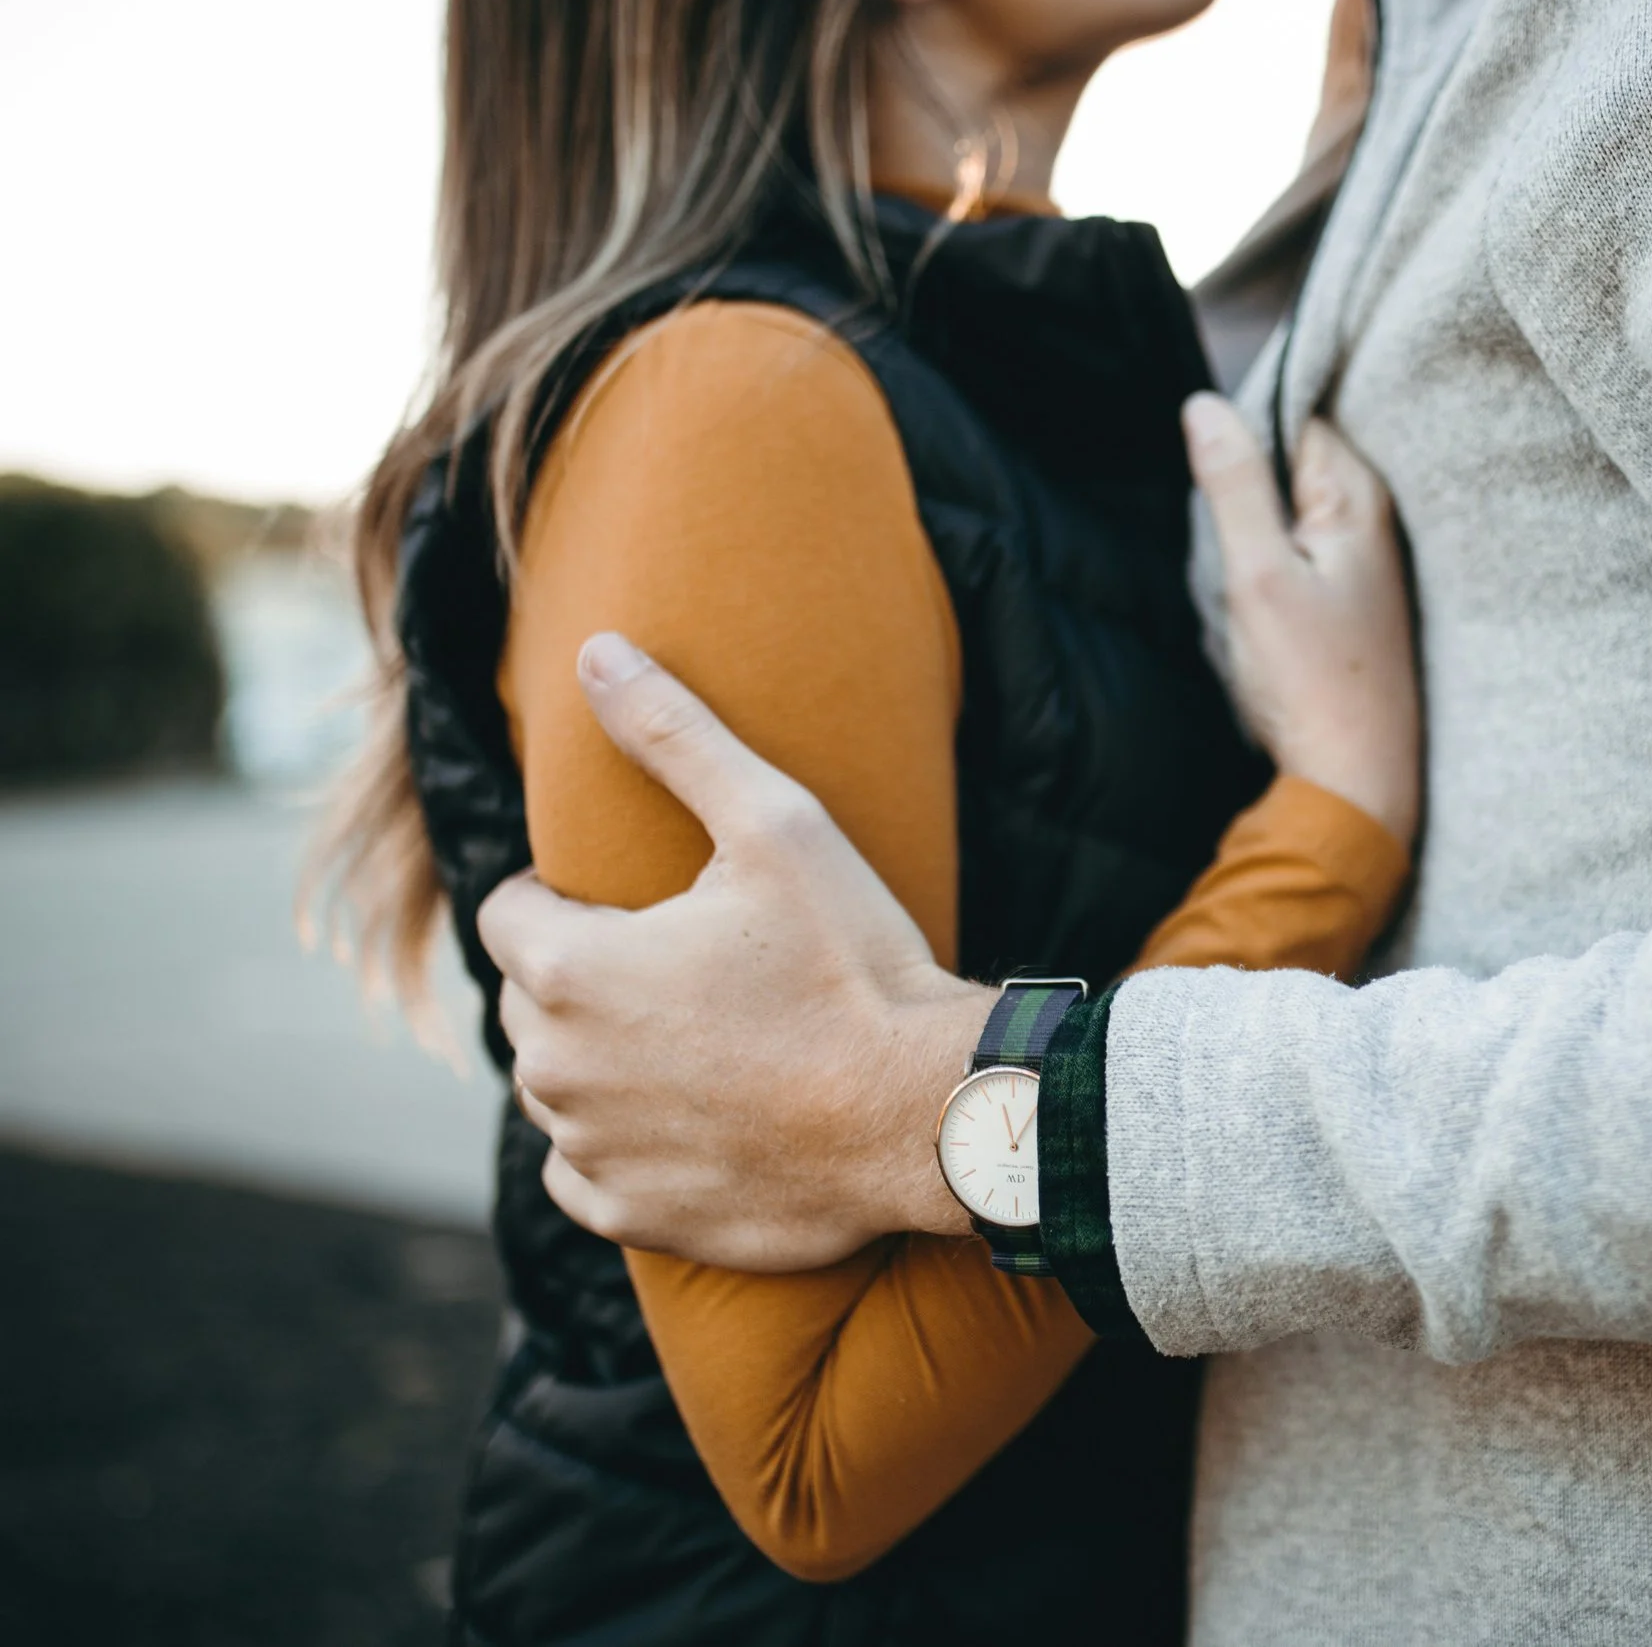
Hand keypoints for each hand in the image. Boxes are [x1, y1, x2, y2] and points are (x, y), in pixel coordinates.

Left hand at [478, 632, 994, 1271]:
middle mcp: (555, 1068)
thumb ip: (674, 734)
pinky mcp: (633, 1214)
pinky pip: (583, 1177)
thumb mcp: (775, 825)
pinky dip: (622, 1150)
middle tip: (695, 972)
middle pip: (531, 1003)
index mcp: (568, 968)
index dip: (573, 899)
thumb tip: (597, 652)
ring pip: (559, 1089)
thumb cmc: (852, 966)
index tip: (648, 908)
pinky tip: (695, 1121)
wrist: (926, 1113)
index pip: (510, 913)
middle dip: (588, 980)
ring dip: (606, 1063)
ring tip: (707, 1043)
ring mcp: (591, 1150)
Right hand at [1184, 395, 1419, 845]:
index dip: (1245, 441)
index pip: (1296, 417)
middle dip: (1243, 497)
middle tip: (1232, 557)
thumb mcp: (1255, 574)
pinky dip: (1265, 575)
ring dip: (1249, 541)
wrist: (1354, 780)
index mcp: (1357, 498)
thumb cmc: (1310, 681)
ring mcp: (1363, 563)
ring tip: (1246, 595)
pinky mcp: (1349, 602)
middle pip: (1289, 465)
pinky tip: (1262, 619)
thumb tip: (1205, 404)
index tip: (1219, 490)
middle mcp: (1372, 521)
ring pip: (1284, 516)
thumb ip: (1233, 484)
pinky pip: (1292, 558)